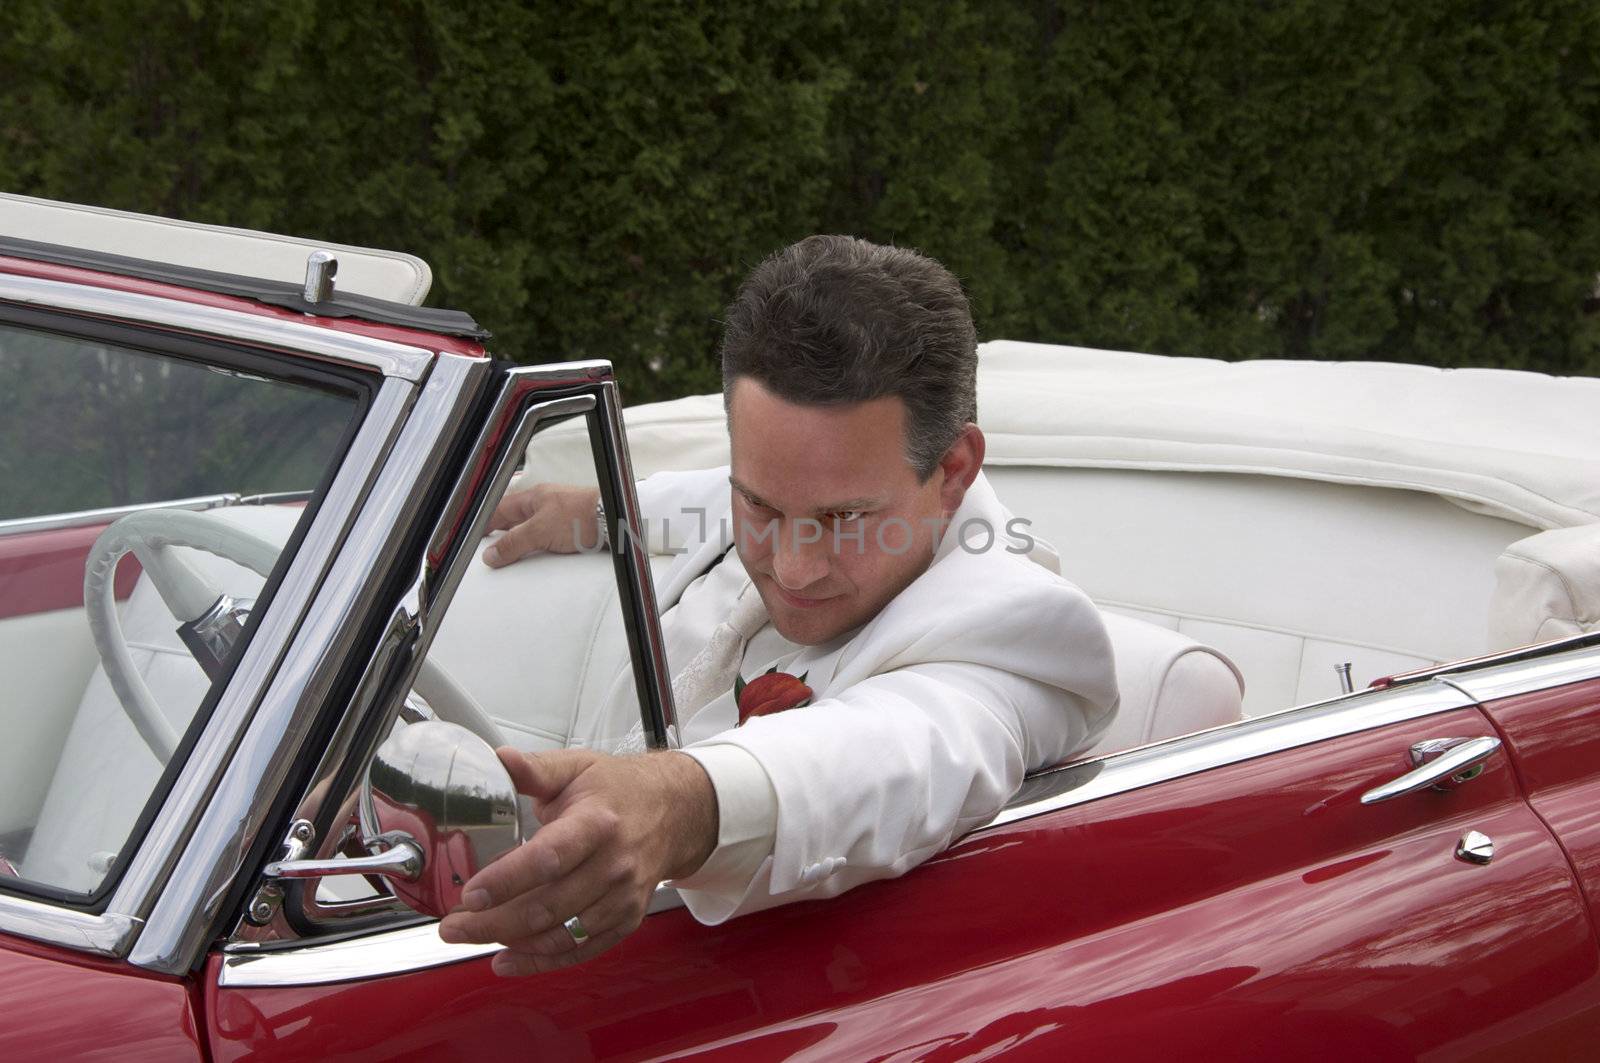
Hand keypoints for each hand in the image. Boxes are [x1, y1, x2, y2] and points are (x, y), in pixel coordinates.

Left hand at [437, 747, 717, 975]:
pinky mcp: (626, 919)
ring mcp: (622, 897)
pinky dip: (541, 962)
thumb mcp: (578, 768)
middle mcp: (614, 864)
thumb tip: (499, 760)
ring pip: (560, 934)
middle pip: (548, 906)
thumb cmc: (619, 790)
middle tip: (452, 926)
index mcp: (598, 823)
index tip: (470, 894)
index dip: (507, 880)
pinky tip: (507, 961)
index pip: (549, 858)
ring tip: (470, 937)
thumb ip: (536, 769)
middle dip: (492, 922)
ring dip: (510, 942)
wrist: (674, 812)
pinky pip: (581, 950)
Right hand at [481, 483, 600, 566]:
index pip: (500, 509)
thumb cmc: (581, 515)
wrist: (615, 518)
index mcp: (533, 498)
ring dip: (521, 539)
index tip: (475, 536)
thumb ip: (514, 543)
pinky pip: (548, 535)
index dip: (485, 522)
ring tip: (511, 554)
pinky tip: (539, 553)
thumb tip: (491, 554)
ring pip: (531, 526)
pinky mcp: (573, 526)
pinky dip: (538, 544)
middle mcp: (545, 503)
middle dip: (502, 532)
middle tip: (491, 548)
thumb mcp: (539, 531)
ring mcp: (559, 514)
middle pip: (515, 518)